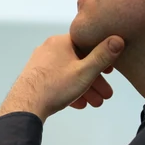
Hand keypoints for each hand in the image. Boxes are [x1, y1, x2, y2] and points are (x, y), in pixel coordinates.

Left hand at [0, 34, 124, 122]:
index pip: (87, 44)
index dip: (102, 57)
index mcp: (61, 41)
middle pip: (79, 61)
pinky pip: (57, 80)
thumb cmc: (55, 86)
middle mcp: (50, 48)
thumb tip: (118, 39)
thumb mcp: (85, 71)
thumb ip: (103, 56)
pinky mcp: (35, 76)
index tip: (111, 71)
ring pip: (69, 73)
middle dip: (95, 80)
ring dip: (84, 88)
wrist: (25, 105)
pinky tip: (78, 103)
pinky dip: (70, 90)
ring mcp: (41, 62)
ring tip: (95, 103)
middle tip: (106, 94)